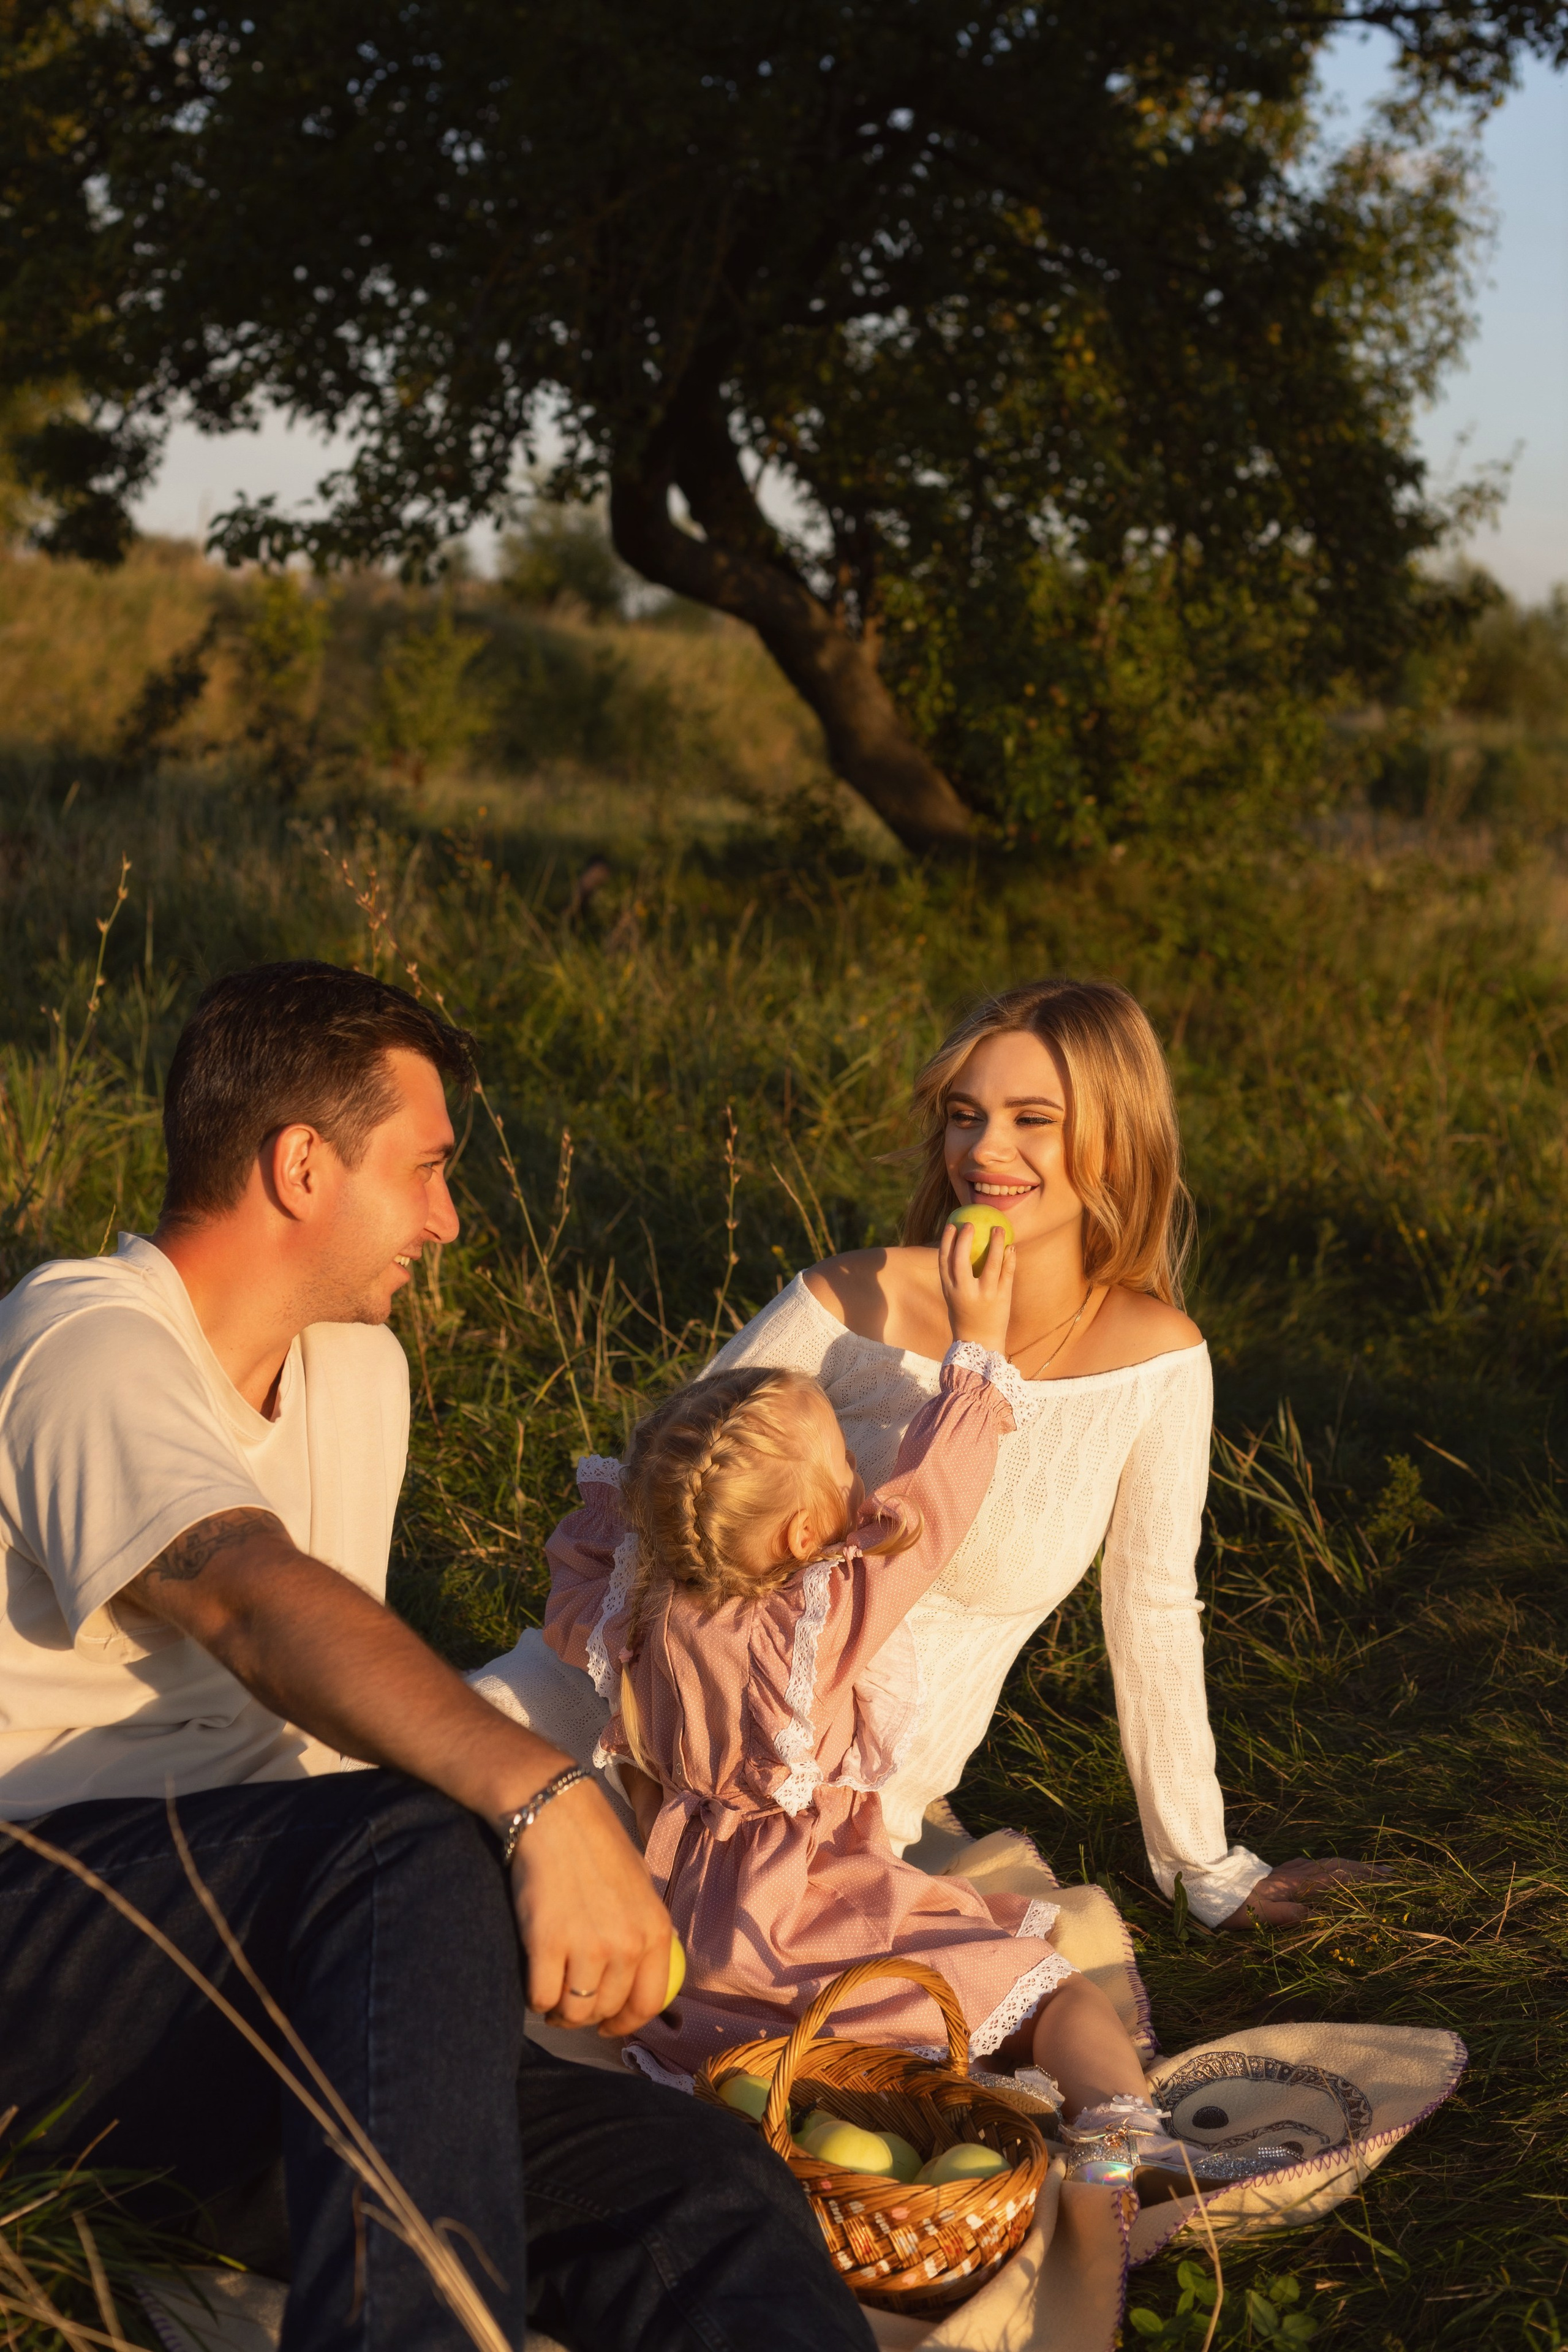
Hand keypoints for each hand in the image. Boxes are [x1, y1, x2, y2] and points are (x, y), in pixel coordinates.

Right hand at [509, 1777, 675, 2035]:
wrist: (555, 1814)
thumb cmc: (595, 1844)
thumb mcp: (639, 1885)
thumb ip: (643, 1929)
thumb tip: (643, 1971)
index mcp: (656, 1929)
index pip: (649, 2002)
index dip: (625, 2023)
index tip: (607, 2025)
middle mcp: (627, 1944)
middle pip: (606, 2009)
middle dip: (586, 2014)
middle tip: (569, 2002)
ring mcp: (587, 1946)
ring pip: (573, 2010)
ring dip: (559, 2010)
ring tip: (550, 1993)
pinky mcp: (547, 1944)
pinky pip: (540, 1997)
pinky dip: (534, 1997)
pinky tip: (533, 1980)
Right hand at [939, 1217, 1014, 1354]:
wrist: (980, 1344)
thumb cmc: (967, 1317)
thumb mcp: (955, 1298)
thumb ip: (956, 1278)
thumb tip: (962, 1250)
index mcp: (949, 1291)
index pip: (944, 1261)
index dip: (946, 1241)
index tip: (951, 1225)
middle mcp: (965, 1292)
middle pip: (961, 1259)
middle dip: (965, 1239)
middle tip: (971, 1223)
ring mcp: (984, 1295)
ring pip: (991, 1263)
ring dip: (995, 1243)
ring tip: (998, 1229)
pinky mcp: (1002, 1299)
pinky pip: (1007, 1274)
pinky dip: (1009, 1258)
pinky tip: (1011, 1247)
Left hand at [1223, 1856, 1391, 1928]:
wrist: (1209, 1886)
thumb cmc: (1234, 1905)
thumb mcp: (1259, 1916)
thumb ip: (1286, 1914)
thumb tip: (1314, 1915)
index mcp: (1297, 1883)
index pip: (1338, 1878)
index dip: (1364, 1878)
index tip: (1388, 1879)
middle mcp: (1297, 1873)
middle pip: (1338, 1867)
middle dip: (1365, 1869)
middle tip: (1391, 1872)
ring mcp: (1289, 1870)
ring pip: (1328, 1864)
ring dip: (1351, 1866)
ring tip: (1371, 1870)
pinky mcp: (1282, 1872)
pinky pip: (1315, 1866)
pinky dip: (1332, 1867)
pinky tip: (1333, 1871)